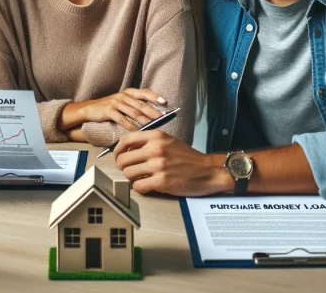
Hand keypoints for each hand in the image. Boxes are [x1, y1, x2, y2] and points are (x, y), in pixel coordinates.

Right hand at [76, 88, 168, 130]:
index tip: (165, 102)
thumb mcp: (123, 102)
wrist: (90, 109)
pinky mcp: (109, 111)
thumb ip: (135, 105)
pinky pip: (122, 119)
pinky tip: (137, 132)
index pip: (145, 92)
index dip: (155, 97)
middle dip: (153, 111)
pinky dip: (130, 126)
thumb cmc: (109, 107)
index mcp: (129, 92)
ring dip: (144, 120)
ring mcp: (116, 102)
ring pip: (133, 112)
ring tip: (153, 126)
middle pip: (141, 104)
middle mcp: (123, 96)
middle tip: (162, 117)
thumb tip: (154, 114)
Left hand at [114, 130, 229, 195]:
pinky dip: (139, 188)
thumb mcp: (168, 141)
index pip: (126, 140)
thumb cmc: (188, 157)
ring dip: (131, 178)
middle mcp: (155, 149)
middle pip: (123, 159)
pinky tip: (146, 186)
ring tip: (140, 179)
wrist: (208, 170)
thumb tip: (126, 150)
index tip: (118, 156)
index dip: (117, 150)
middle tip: (129, 170)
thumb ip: (148, 143)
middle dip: (123, 167)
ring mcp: (158, 166)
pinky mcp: (162, 182)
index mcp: (156, 136)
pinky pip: (138, 186)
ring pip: (128, 173)